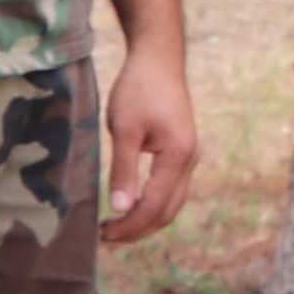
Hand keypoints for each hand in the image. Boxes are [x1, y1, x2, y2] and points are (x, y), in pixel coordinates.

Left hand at [96, 44, 198, 247]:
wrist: (158, 57)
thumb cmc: (139, 88)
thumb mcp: (124, 129)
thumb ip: (123, 170)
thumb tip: (119, 208)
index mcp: (178, 157)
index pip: (155, 206)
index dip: (130, 225)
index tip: (104, 234)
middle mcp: (189, 160)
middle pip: (168, 211)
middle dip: (139, 229)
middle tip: (106, 236)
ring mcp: (188, 156)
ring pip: (172, 202)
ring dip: (146, 218)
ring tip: (116, 225)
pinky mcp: (181, 151)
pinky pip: (170, 188)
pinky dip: (152, 203)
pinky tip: (131, 204)